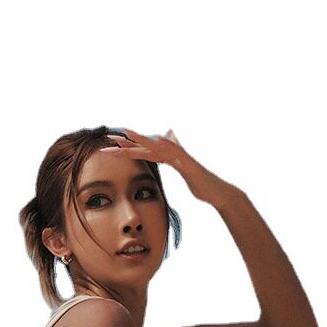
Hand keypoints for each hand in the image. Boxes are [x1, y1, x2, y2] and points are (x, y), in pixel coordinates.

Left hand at [102, 127, 241, 208]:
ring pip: (156, 146)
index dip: (129, 148)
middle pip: (146, 146)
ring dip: (141, 140)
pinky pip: (173, 154)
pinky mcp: (186, 163)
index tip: (113, 145)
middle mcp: (172, 153)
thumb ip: (176, 157)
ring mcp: (180, 157)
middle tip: (110, 139)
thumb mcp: (184, 171)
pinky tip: (156, 142)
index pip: (145, 151)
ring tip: (127, 135)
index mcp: (168, 157)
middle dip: (128, 143)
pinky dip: (164, 147)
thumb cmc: (200, 183)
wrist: (216, 191)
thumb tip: (173, 143)